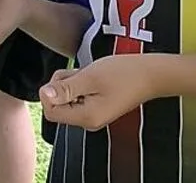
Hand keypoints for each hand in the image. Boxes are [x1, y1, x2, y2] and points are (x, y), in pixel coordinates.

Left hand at [39, 55, 163, 130]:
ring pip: (66, 98)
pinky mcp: (97, 106)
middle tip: (79, 74)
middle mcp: (88, 121)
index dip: (50, 93)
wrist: (151, 74)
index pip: (51, 112)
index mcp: (86, 118)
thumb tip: (44, 95)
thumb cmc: (123, 74)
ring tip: (89, 74)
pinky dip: (80, 84)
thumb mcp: (89, 77)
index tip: (64, 78)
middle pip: (57, 105)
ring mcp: (93, 114)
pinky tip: (93, 77)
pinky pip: (78, 96)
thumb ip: (65, 88)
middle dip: (61, 86)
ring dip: (71, 82)